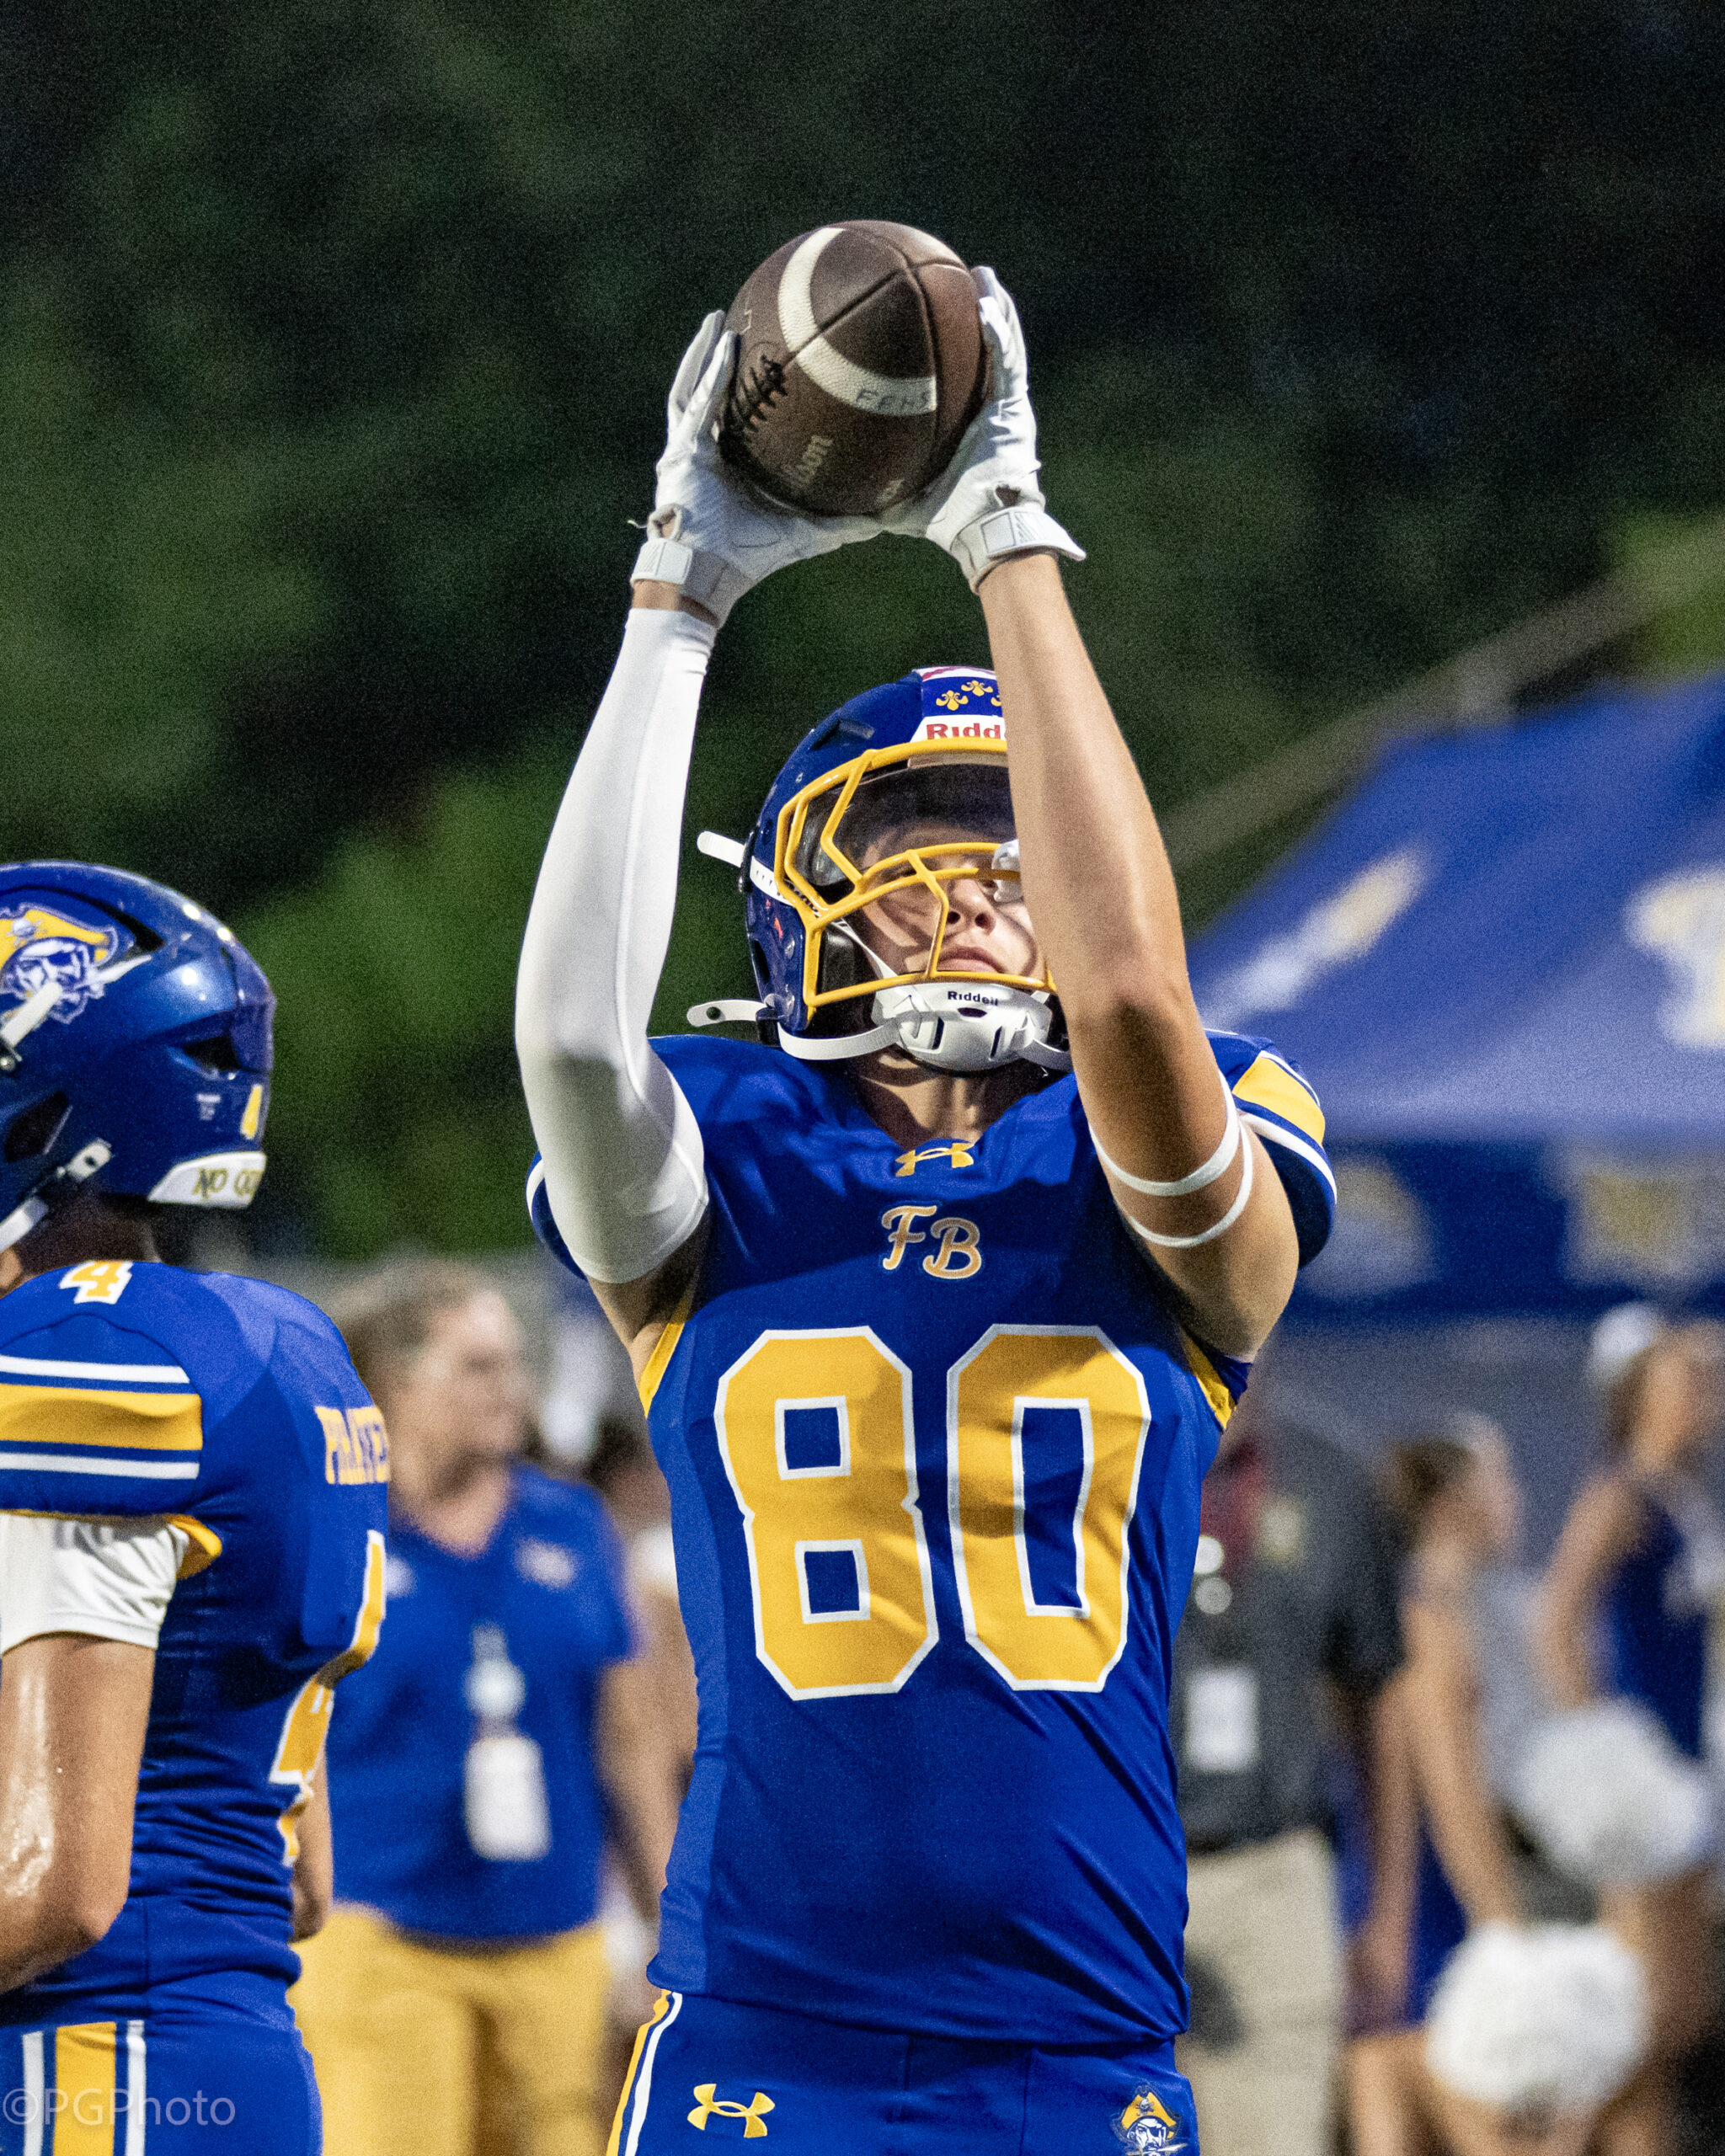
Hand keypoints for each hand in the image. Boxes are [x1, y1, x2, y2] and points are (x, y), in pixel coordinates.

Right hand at [631, 312, 881, 624]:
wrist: (708, 575)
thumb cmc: (748, 559)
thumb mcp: (803, 535)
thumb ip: (841, 524)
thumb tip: (887, 519)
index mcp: (728, 468)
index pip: (739, 421)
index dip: (748, 394)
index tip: (772, 366)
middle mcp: (705, 453)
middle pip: (712, 396)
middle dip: (721, 362)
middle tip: (742, 326)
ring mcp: (688, 450)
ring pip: (694, 390)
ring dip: (706, 355)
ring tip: (720, 321)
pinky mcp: (681, 452)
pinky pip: (696, 404)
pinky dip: (711, 374)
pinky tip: (725, 344)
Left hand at [884, 269, 1083, 588]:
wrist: (987, 533)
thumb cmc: (946, 521)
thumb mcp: (895, 498)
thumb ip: (862, 485)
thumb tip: (811, 492)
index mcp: (967, 423)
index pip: (957, 376)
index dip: (948, 348)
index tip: (926, 320)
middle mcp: (989, 409)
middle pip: (984, 350)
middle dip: (971, 314)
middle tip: (955, 279)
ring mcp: (1007, 407)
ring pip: (1004, 345)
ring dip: (993, 307)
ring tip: (978, 274)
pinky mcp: (1015, 409)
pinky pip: (1007, 361)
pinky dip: (1000, 331)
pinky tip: (985, 303)